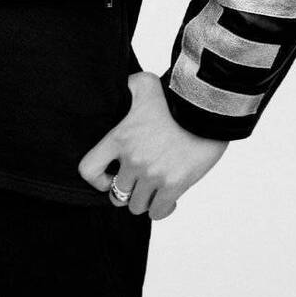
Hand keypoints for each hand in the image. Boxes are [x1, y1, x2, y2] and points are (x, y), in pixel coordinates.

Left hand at [77, 71, 227, 219]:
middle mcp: (132, 159)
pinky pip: (159, 212)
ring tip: (154, 189)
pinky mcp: (174, 184)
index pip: (88, 170)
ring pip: (137, 206)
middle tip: (138, 183)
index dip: (97, 178)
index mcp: (119, 138)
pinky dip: (162, 209)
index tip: (110, 175)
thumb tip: (120, 87)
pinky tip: (169, 197)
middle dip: (126, 191)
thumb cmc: (175, 95)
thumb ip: (126, 88)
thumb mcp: (144, 84)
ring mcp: (153, 174)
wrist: (206, 107)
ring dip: (145, 200)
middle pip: (116, 195)